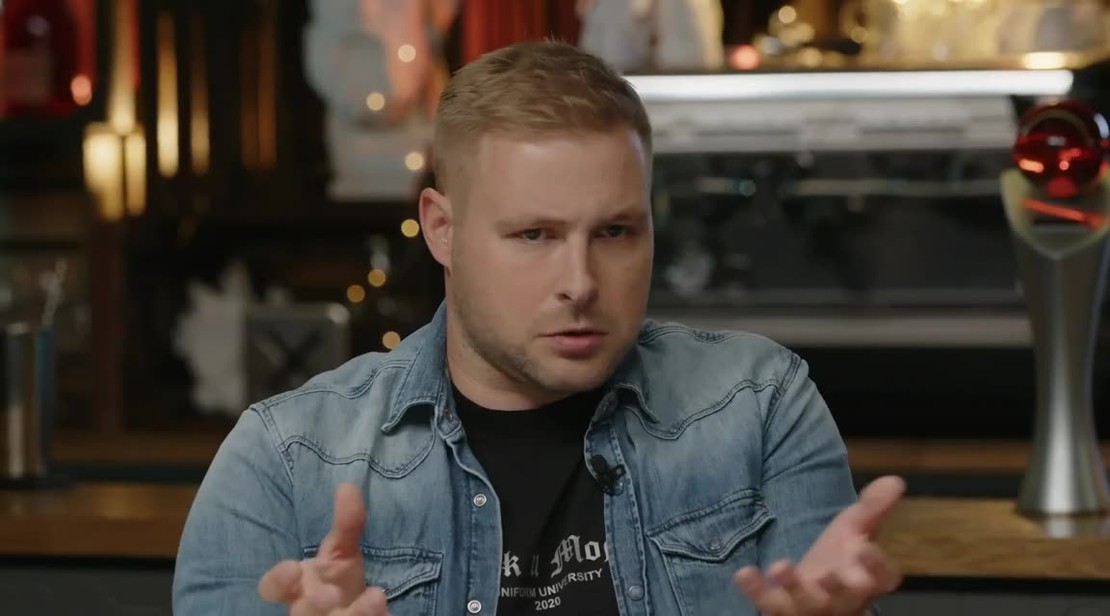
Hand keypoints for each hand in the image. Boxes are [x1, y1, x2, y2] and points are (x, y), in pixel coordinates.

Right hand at [258, 484, 389, 614]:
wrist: (356, 611)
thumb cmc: (340, 582)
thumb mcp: (342, 551)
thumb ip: (346, 524)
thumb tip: (348, 487)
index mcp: (298, 589)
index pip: (274, 589)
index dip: (278, 582)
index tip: (292, 568)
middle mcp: (309, 611)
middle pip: (302, 613)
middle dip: (312, 606)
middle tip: (329, 596)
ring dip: (353, 614)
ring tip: (375, 597)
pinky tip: (386, 609)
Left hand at [733, 475, 905, 614]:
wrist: (812, 591)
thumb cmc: (841, 560)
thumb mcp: (856, 531)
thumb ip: (873, 508)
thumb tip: (895, 480)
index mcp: (869, 580)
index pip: (882, 578)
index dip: (875, 567)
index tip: (865, 547)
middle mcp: (844, 599)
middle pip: (846, 598)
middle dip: (838, 587)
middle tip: (830, 574)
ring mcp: (813, 609)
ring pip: (806, 604)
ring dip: (793, 588)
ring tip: (780, 566)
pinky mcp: (783, 611)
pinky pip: (769, 605)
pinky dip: (756, 591)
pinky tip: (744, 573)